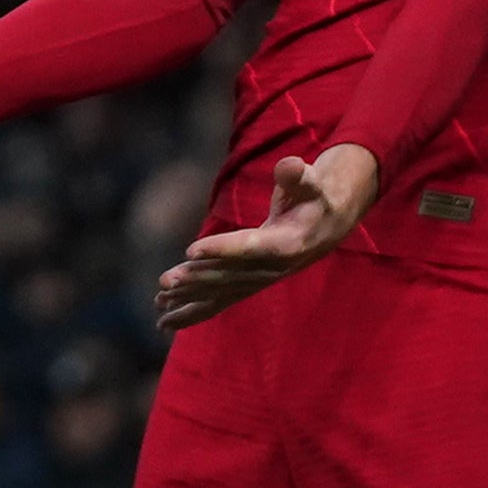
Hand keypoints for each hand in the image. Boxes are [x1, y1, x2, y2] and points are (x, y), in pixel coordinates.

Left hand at [155, 144, 380, 330]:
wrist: (328, 223)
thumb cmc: (315, 196)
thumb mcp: (312, 181)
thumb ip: (299, 176)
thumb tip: (291, 165)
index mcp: (287, 243)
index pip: (250, 247)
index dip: (221, 249)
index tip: (191, 249)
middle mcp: (272, 268)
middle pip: (229, 275)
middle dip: (196, 279)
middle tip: (165, 281)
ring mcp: (260, 280)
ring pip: (221, 292)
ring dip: (189, 298)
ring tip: (158, 302)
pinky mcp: (249, 283)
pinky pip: (220, 301)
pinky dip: (192, 311)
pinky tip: (164, 322)